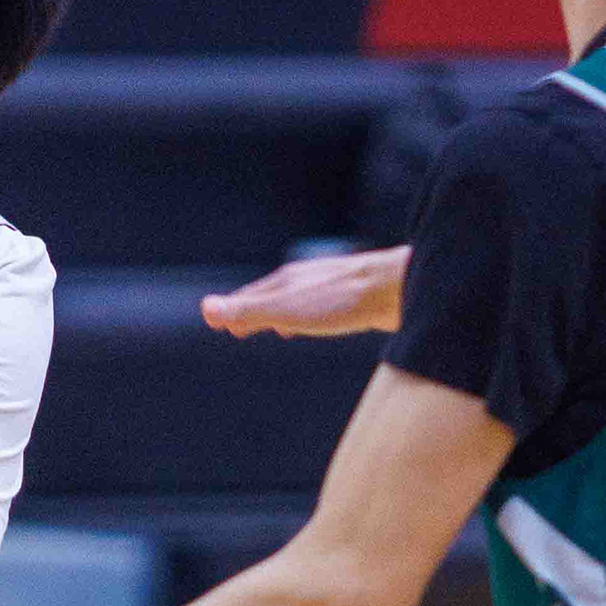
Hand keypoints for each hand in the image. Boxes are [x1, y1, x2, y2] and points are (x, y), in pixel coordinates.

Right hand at [201, 245, 409, 336]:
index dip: (232, 310)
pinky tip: (324, 322)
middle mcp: (308, 278)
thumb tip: (206, 309)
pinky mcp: (358, 296)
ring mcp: (333, 285)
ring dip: (284, 314)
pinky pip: (325, 306)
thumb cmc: (343, 301)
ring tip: (278, 327)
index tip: (216, 321)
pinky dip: (312, 316)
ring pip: (300, 300)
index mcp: (287, 280)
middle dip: (255, 311)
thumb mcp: (286, 310)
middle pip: (273, 295)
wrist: (400, 289)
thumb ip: (247, 312)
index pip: (250, 296)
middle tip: (238, 327)